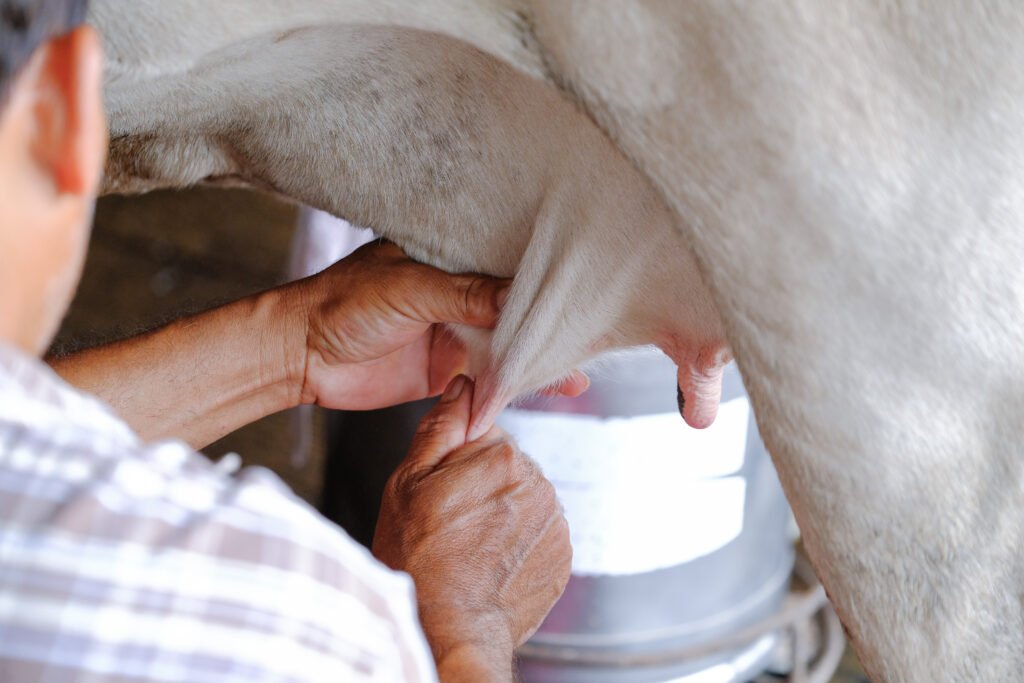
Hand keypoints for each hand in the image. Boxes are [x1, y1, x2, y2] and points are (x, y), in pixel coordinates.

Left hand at [291, 241, 587, 410]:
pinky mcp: (446, 369)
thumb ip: (464, 294)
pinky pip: (487, 378)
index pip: (504, 262)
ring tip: (579, 371)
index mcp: (447, 257)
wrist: (301, 356)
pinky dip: (511, 386)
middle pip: (512, 306)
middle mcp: (456, 292)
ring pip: (505, 344)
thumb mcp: (409, 289)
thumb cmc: (343, 304)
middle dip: (547, 320)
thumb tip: (520, 298)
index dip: (539, 273)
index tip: (579, 284)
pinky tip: (542, 392)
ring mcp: (453, 331)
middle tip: (593, 331)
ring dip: (535, 358)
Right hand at [373, 376, 571, 681]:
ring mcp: (555, 522)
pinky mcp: (563, 555)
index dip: (457, 458)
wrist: (448, 629)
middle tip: (450, 520)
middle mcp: (538, 483)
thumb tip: (464, 384)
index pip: (484, 432)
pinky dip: (519, 543)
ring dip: (503, 514)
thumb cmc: (420, 558)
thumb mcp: (409, 481)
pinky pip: (539, 533)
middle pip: (507, 465)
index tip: (443, 486)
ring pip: (524, 499)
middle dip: (481, 485)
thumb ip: (442, 425)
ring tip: (470, 545)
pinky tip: (491, 561)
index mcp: (502, 455)